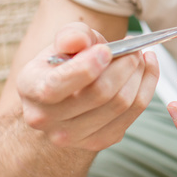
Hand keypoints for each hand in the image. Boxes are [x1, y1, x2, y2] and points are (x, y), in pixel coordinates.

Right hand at [17, 22, 158, 152]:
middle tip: (134, 48)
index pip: (56, 86)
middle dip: (124, 64)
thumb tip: (77, 41)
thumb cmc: (67, 61)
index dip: (86, 67)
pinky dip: (146, 87)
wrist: (68, 92)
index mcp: (30, 89)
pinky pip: (134, 114)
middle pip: (99, 94)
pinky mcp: (99, 141)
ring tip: (140, 56)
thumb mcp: (65, 40)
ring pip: (121, 104)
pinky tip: (145, 70)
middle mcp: (45, 119)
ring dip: (139, 74)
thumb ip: (71, 35)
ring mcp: (72, 136)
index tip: (107, 50)